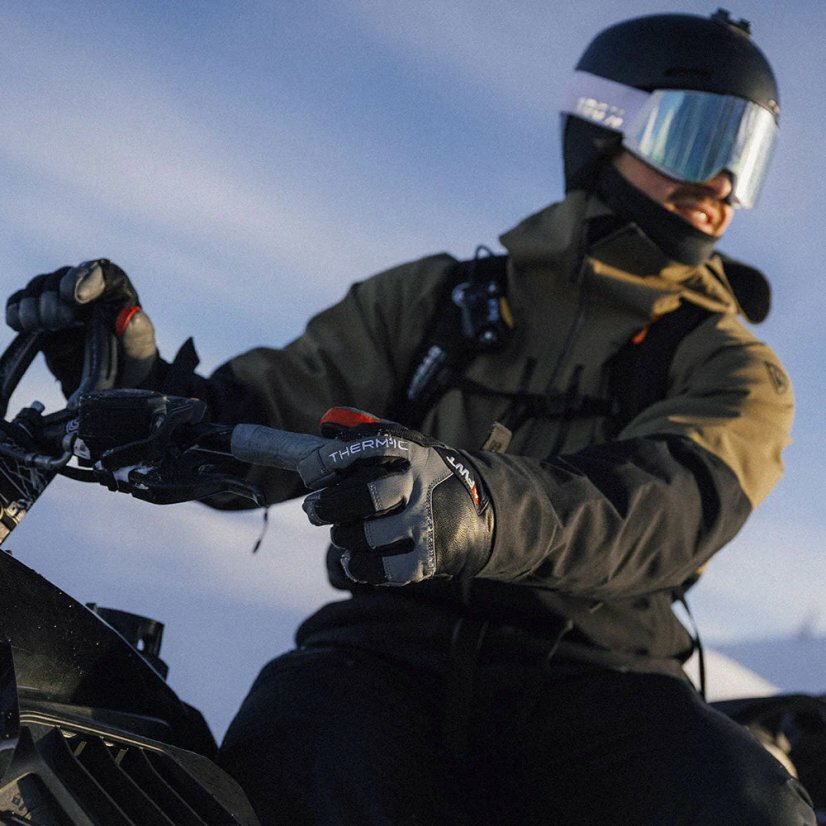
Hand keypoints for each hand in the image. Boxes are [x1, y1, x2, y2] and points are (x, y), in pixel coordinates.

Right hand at [6, 259, 156, 394]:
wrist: (108, 380)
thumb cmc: (130, 360)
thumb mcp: (141, 352)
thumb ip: (140, 335)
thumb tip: (131, 317)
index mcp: (116, 290)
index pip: (101, 272)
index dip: (85, 278)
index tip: (76, 297)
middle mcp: (86, 287)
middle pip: (63, 276)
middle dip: (56, 296)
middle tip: (58, 320)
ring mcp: (59, 299)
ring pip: (39, 287)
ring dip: (34, 304)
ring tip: (39, 325)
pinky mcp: (39, 314)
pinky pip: (21, 303)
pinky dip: (17, 312)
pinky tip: (21, 325)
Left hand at [298, 408, 494, 585]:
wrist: (483, 513)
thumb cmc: (427, 477)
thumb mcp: (410, 447)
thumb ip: (369, 434)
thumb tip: (326, 425)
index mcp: (415, 453)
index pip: (371, 446)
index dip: (334, 457)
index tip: (309, 471)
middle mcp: (421, 486)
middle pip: (365, 495)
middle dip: (328, 504)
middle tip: (313, 509)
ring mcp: (425, 524)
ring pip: (364, 534)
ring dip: (342, 535)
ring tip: (342, 533)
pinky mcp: (427, 559)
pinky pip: (377, 568)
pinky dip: (357, 565)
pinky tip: (353, 558)